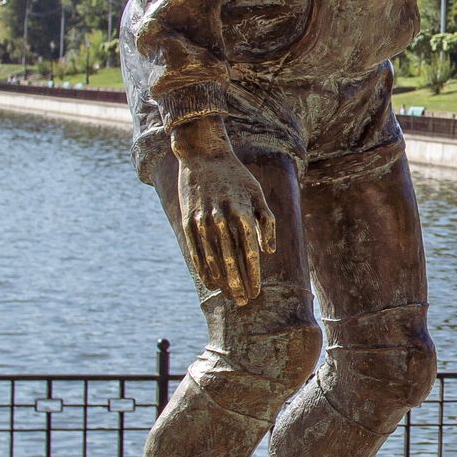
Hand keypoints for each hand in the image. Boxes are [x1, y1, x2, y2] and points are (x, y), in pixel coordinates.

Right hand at [172, 122, 276, 304]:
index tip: (257, 291)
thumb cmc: (236, 176)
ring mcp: (202, 220)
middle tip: (244, 301)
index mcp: (242, 212)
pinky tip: (209, 281)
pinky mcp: (187, 220)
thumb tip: (269, 252)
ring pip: (212, 257)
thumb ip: (267, 222)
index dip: (253, 274)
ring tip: (229, 295)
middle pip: (231, 259)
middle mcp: (221, 218)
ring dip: (221, 279)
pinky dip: (202, 267)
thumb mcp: (257, 194)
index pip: (249, 252)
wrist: (203, 155)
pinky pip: (195, 249)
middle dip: (238, 282)